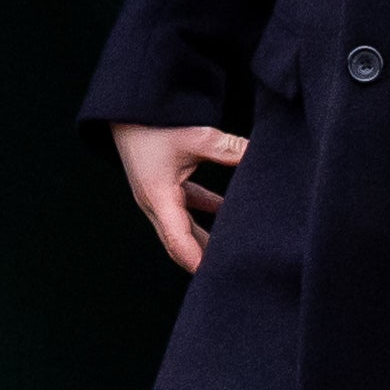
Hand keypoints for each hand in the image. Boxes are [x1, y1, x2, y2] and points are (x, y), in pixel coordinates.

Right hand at [111, 121, 249, 273]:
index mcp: (159, 197)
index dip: (195, 260)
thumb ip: (229, 149)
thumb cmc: (155, 124)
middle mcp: (155, 203)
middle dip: (202, 258)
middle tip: (229, 273)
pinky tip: (228, 211)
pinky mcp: (163, 187)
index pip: (178, 239)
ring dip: (205, 237)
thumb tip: (259, 154)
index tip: (212, 277)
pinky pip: (186, 207)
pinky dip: (206, 210)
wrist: (129, 111)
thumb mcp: (196, 136)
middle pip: (180, 242)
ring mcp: (158, 197)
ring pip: (183, 227)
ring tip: (232, 248)